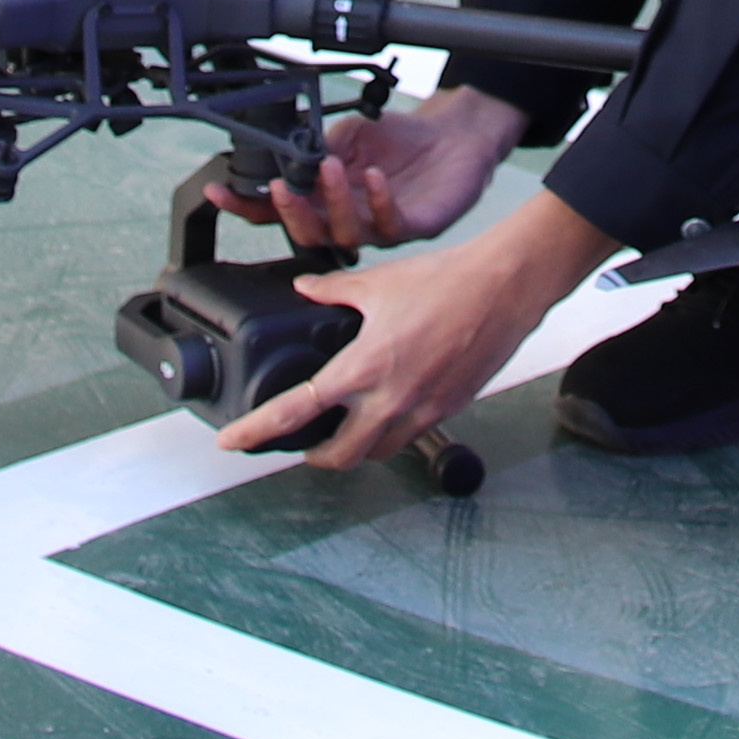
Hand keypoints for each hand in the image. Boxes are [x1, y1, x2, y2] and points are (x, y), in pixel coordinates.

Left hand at [215, 190, 617, 468]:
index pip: (295, 412)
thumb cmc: (447, 281)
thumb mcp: (377, 282)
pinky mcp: (448, 410)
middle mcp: (389, 400)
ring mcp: (421, 411)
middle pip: (338, 457)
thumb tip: (306, 290)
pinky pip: (409, 436)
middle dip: (314, 457)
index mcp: (362, 368)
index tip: (233, 443)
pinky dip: (390, 432)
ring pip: (376, 453)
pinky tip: (387, 409)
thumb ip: (333, 291)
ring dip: (354, 449)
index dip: (257, 432)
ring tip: (344, 429)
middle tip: (301, 444)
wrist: (504, 288)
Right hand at [226, 82, 527, 248]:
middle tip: (283, 187)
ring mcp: (379, 228)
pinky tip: (373, 177)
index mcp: (324, 202)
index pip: (277, 211)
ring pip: (345, 232)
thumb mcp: (343, 137)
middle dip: (291, 212)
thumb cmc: (396, 142)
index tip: (220, 191)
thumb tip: (274, 155)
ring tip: (329, 169)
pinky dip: (377, 200)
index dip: (246, 205)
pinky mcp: (413, 225)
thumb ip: (311, 151)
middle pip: (307, 234)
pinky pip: (389, 224)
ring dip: (333, 202)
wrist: (449, 137)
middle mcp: (347, 222)